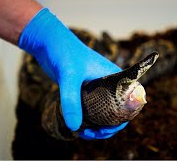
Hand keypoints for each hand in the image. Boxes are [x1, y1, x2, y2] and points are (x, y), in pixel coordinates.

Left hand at [19, 8, 127, 138]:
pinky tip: (78, 126)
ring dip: (97, 125)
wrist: (49, 42)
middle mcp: (109, 83)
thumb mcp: (69, 77)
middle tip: (91, 134)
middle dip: (107, 127)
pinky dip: (88, 119)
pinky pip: (91, 108)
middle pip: (116, 111)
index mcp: (115, 77)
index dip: (121, 121)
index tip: (105, 130)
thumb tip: (74, 127)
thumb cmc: (64, 53)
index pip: (127, 104)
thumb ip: (71, 100)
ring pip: (103, 112)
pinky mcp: (85, 90)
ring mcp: (97, 87)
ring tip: (84, 133)